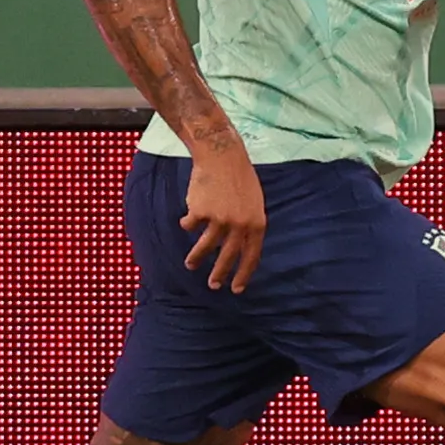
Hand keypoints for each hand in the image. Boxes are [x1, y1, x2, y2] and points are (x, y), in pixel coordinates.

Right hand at [180, 140, 266, 290]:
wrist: (222, 156)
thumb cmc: (240, 178)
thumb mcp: (254, 203)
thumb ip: (248, 225)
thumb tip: (239, 250)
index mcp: (256, 223)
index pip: (252, 256)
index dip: (243, 274)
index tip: (236, 289)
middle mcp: (239, 224)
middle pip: (228, 257)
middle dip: (219, 274)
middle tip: (212, 286)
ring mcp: (219, 219)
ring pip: (205, 247)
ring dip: (196, 258)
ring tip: (190, 264)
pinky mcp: (199, 212)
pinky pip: (190, 225)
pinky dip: (188, 223)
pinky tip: (188, 218)